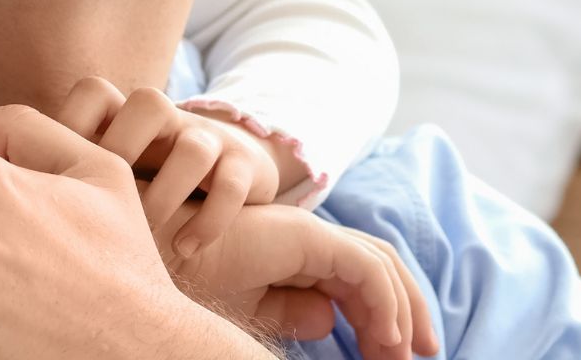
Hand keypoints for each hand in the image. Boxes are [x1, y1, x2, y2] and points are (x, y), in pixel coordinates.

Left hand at [56, 77, 283, 258]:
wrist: (218, 183)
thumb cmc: (135, 184)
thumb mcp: (92, 173)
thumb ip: (38, 161)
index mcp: (120, 116)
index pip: (94, 92)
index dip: (77, 127)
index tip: (59, 181)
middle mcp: (162, 120)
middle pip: (147, 102)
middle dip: (126, 156)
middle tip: (105, 209)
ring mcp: (205, 137)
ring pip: (193, 138)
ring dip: (168, 192)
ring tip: (149, 239)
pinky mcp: (242, 164)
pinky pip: (232, 178)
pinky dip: (211, 216)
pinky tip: (187, 251)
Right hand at [159, 200, 440, 359]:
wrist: (157, 256)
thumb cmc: (192, 278)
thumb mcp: (252, 308)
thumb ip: (291, 310)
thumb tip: (329, 321)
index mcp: (298, 253)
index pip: (359, 279)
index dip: (384, 315)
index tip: (392, 356)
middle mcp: (309, 238)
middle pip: (379, 267)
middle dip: (408, 310)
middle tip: (423, 354)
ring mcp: (308, 233)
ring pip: (379, 264)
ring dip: (401, 310)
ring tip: (403, 353)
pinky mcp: (304, 236)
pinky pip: (363, 267)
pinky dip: (383, 300)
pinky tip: (386, 335)